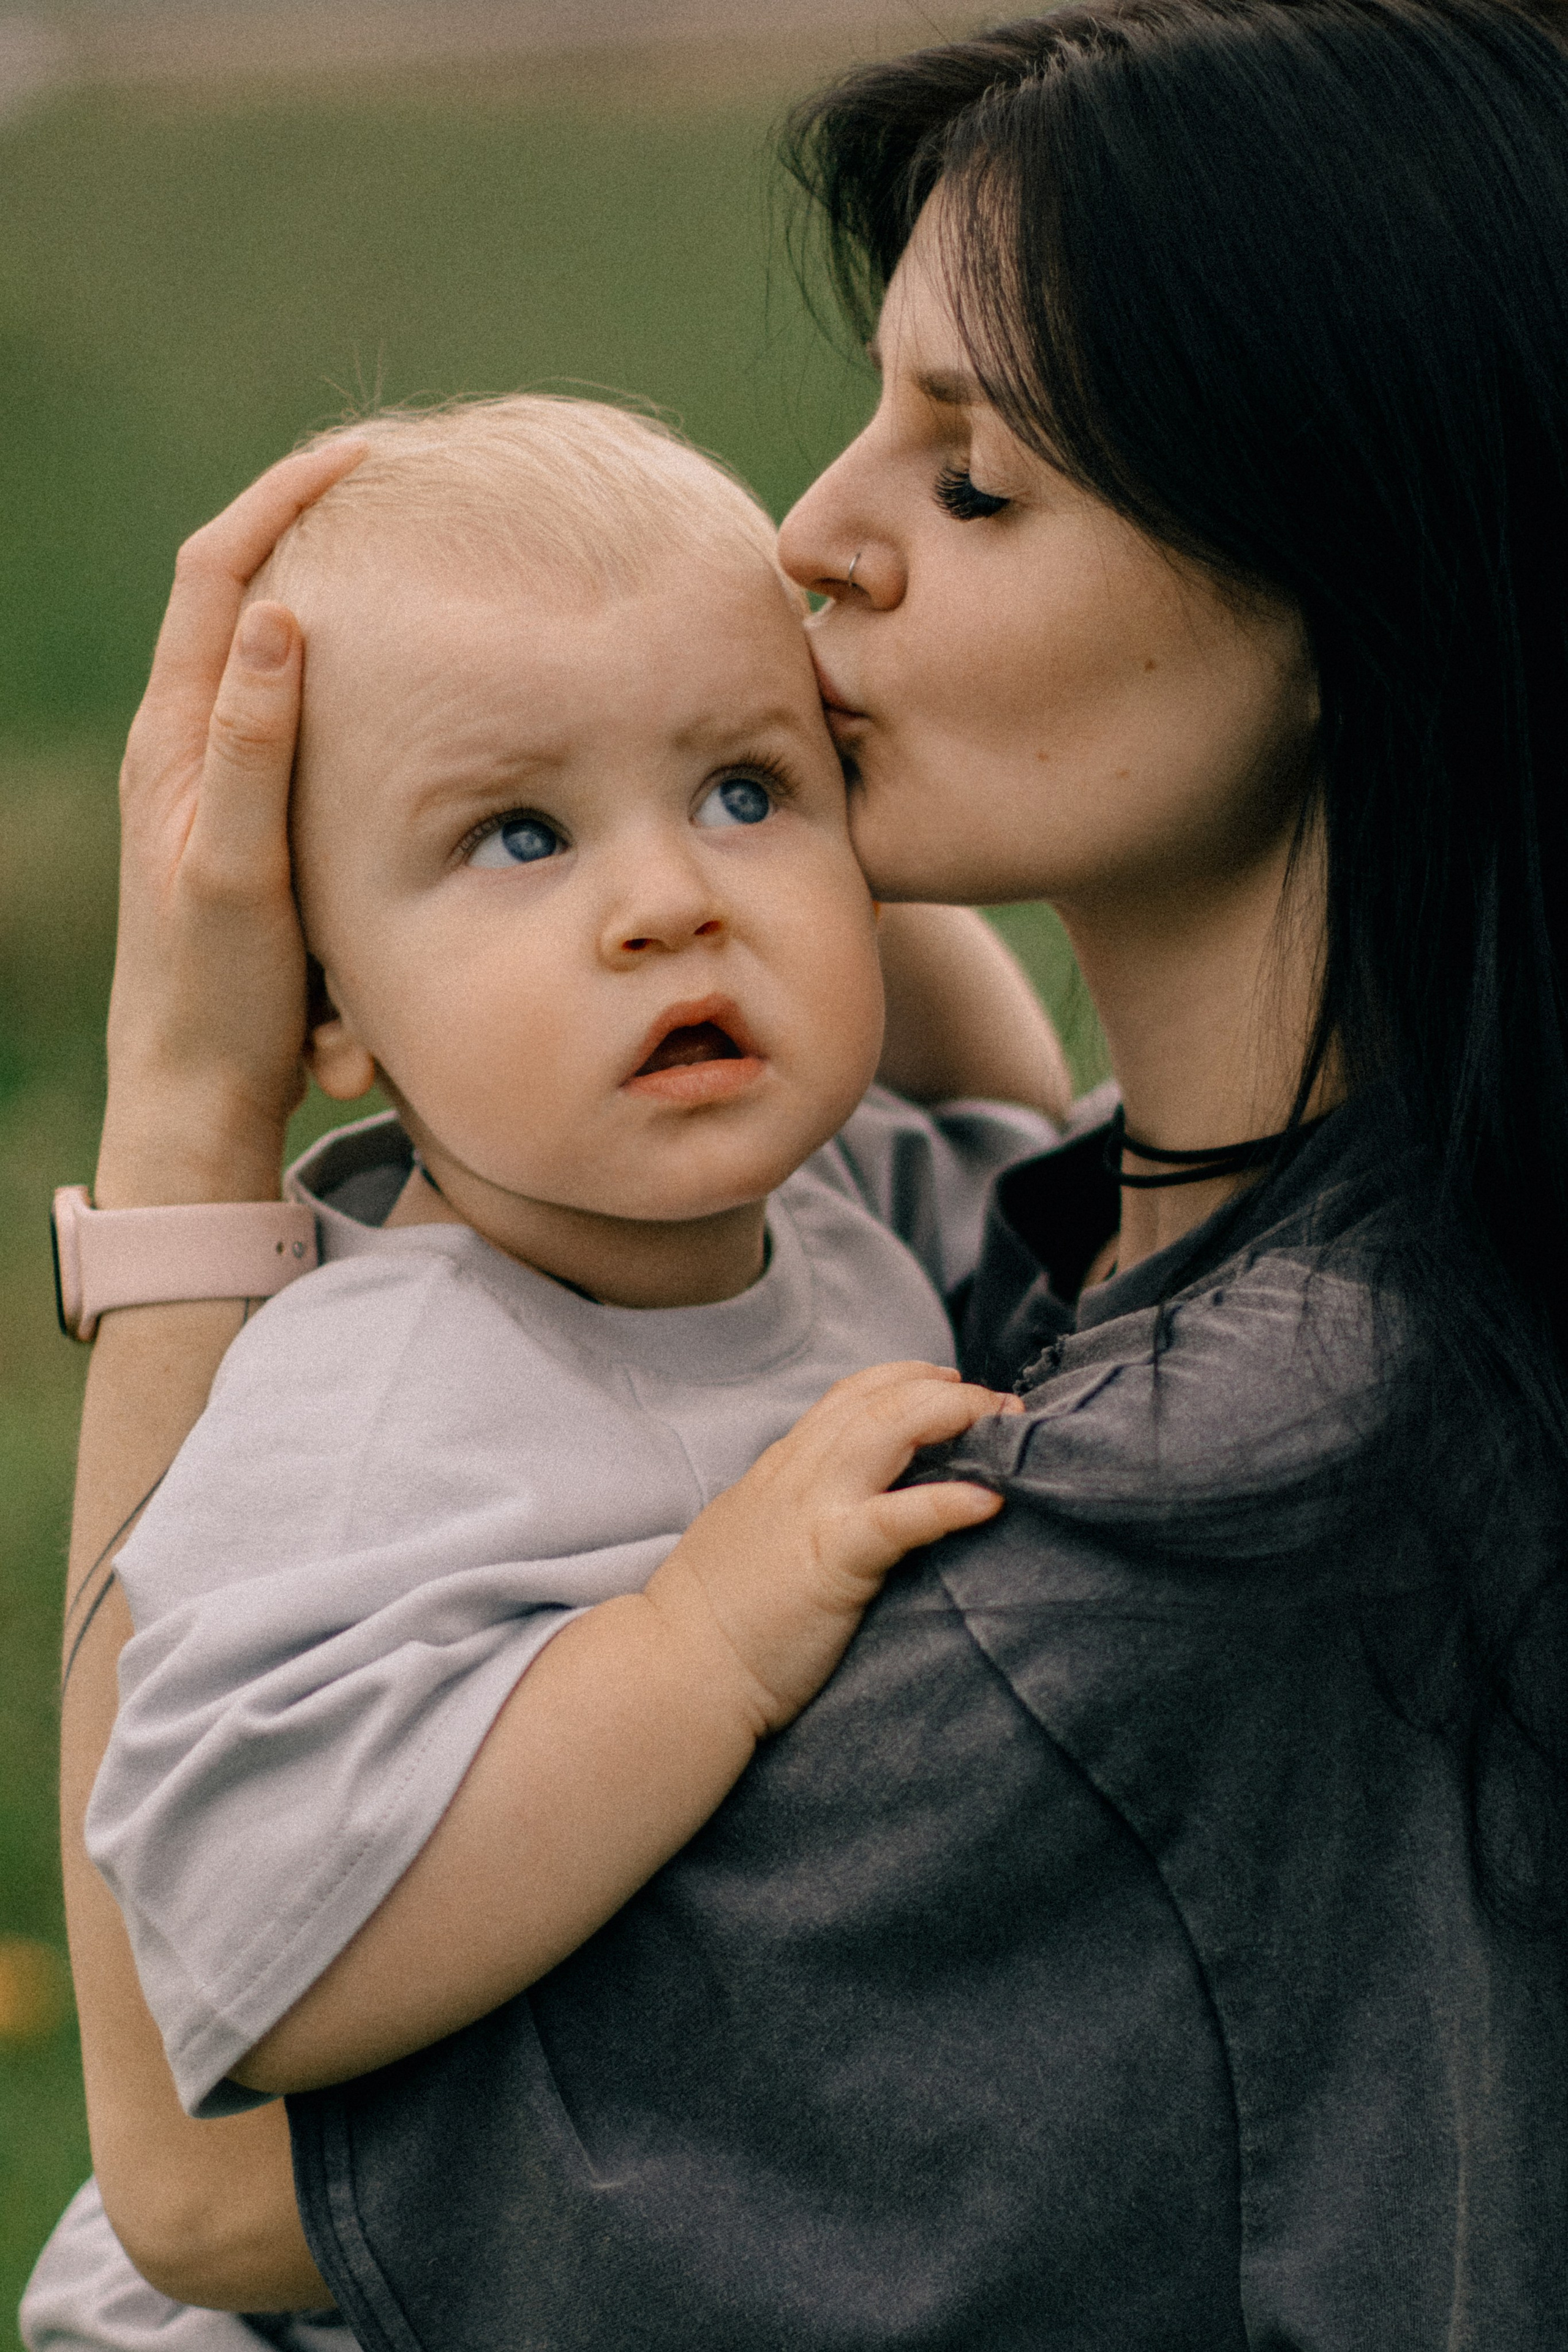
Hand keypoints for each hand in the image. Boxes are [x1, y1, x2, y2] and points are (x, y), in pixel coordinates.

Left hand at [96, 440, 364, 1207]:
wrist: (195, 1091)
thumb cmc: (218, 994)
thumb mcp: (239, 868)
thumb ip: (251, 743)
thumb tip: (275, 612)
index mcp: (174, 740)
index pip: (218, 575)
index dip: (283, 501)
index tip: (361, 458)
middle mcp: (182, 747)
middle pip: (238, 595)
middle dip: (309, 526)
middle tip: (391, 486)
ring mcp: (212, 784)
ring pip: (267, 658)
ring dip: (325, 596)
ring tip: (400, 558)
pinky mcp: (245, 823)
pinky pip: (291, 723)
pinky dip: (339, 679)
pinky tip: (395, 686)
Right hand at [647, 1360, 1019, 1733]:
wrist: (676, 1671)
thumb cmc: (715, 1619)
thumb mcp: (751, 1535)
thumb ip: (794, 1508)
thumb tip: (841, 1507)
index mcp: (781, 1468)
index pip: (850, 1396)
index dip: (907, 1379)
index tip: (950, 1384)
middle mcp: (798, 1473)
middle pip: (881, 1398)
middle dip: (948, 1391)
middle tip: (998, 1404)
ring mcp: (814, 1511)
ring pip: (891, 1429)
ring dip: (958, 1418)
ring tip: (1007, 1427)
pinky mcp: (832, 1561)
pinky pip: (898, 1515)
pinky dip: (949, 1500)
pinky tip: (992, 1499)